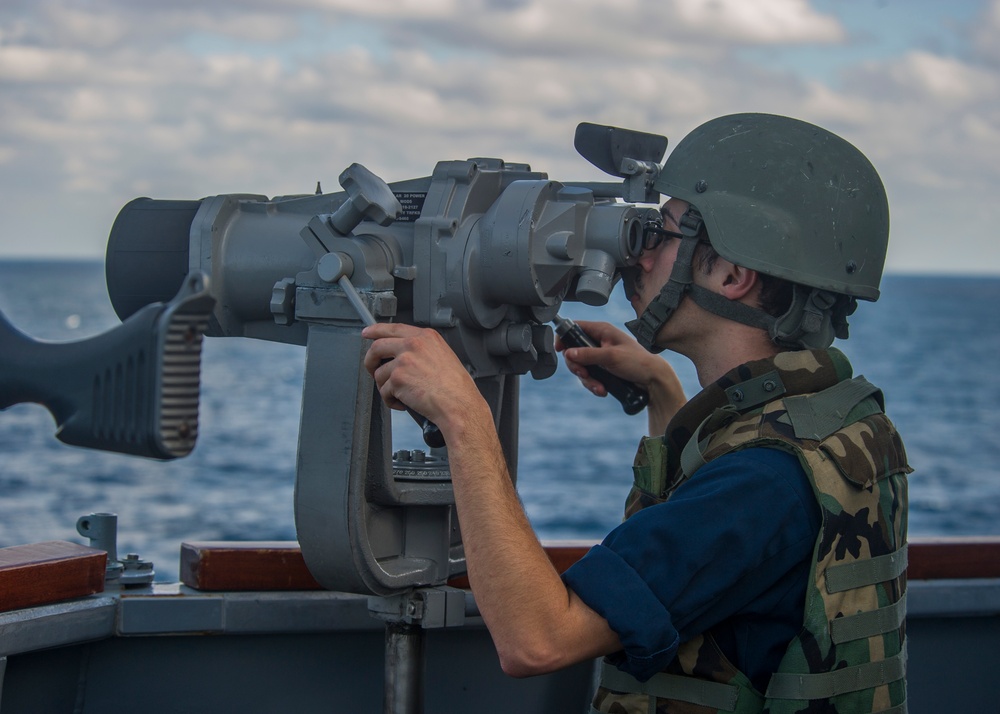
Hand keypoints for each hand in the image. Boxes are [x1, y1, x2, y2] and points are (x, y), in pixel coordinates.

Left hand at [361, 323, 486, 432]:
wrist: (459, 405)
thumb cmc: (456, 387)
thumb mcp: (444, 356)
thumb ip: (422, 350)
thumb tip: (403, 356)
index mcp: (426, 337)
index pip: (393, 328)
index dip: (376, 330)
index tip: (367, 333)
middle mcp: (413, 345)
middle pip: (377, 347)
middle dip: (370, 360)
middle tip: (372, 369)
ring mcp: (403, 361)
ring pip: (379, 373)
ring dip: (386, 387)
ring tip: (401, 395)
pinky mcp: (397, 379)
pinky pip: (384, 391)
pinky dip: (391, 401)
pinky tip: (404, 403)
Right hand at [557, 320, 686, 432]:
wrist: (652, 380)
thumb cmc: (638, 362)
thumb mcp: (611, 357)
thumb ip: (589, 354)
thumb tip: (569, 353)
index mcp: (602, 331)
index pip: (576, 327)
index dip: (565, 336)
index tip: (560, 349)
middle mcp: (599, 342)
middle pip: (575, 351)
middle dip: (577, 367)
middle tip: (584, 374)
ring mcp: (600, 357)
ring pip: (582, 367)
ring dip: (587, 380)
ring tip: (598, 387)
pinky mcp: (603, 369)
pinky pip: (590, 376)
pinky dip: (594, 385)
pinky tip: (602, 390)